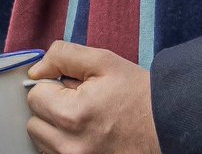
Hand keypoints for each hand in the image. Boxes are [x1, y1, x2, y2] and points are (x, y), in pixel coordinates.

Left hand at [25, 40, 160, 153]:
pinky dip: (64, 146)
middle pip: (34, 122)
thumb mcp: (103, 61)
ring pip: (42, 143)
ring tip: (85, 121)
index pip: (34, 96)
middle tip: (79, 102)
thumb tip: (35, 70)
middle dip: (51, 108)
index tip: (72, 86)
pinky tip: (86, 136)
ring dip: (56, 130)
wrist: (167, 126)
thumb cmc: (137, 93)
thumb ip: (63, 56)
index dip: (52, 85)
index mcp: (73, 115)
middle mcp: (70, 147)